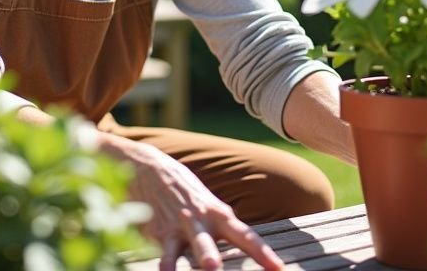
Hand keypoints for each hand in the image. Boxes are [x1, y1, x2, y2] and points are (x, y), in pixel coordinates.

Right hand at [100, 135, 283, 270]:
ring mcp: (177, 226)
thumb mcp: (208, 203)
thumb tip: (245, 244)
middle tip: (225, 267)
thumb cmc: (184, 191)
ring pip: (190, 244)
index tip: (280, 270)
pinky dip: (165, 263)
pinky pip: (161, 251)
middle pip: (217, 241)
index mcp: (219, 214)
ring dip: (200, 255)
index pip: (246, 237)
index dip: (263, 254)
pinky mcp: (156, 231)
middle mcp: (201, 221)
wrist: (147, 166)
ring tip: (208, 267)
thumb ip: (223, 225)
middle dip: (225, 254)